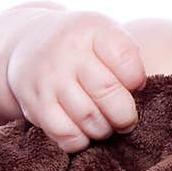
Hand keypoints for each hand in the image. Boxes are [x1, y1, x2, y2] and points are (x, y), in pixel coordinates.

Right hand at [6, 10, 146, 152]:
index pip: (126, 59)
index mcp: (92, 30)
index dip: (137, 80)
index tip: (134, 85)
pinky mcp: (35, 104)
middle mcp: (67, 52)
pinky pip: (65, 134)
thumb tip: (141, 92)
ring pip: (88, 117)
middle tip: (126, 119)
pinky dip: (80, 140)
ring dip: (104, 129)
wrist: (31, 42)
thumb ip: (129, 57)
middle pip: (108, 92)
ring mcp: (49, 79)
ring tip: (106, 124)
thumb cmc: (83, 44)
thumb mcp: (105, 33)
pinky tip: (84, 131)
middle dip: (125, 114)